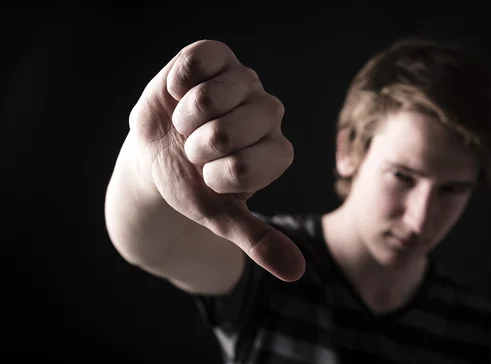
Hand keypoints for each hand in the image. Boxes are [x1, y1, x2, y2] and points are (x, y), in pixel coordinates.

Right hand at [128, 40, 304, 281]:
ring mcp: (244, 81)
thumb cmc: (193, 183)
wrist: (158, 151)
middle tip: (196, 149)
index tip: (210, 176)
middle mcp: (269, 113)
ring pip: (206, 100)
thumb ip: (258, 241)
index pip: (245, 167)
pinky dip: (175, 85)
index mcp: (277, 151)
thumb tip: (297, 273)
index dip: (214, 176)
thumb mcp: (221, 216)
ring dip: (183, 120)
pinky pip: (193, 64)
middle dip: (196, 149)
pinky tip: (180, 95)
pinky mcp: (217, 56)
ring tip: (187, 123)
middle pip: (226, 133)